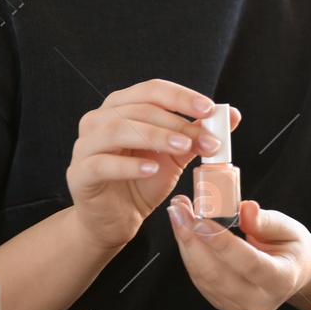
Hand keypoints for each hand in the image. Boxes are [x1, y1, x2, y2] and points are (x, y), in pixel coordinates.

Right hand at [65, 79, 239, 250]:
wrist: (117, 219)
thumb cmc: (143, 181)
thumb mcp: (176, 155)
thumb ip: (197, 134)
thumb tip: (231, 114)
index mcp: (122, 107)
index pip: (151, 90)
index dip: (181, 97)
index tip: (209, 109)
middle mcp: (99, 120)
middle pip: (138, 109)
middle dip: (176, 122)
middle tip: (206, 138)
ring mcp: (85, 146)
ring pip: (118, 129)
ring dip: (155, 136)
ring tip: (183, 148)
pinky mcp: (79, 174)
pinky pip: (101, 163)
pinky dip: (129, 165)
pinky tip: (152, 169)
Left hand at [166, 196, 310, 309]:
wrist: (295, 271)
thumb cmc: (292, 246)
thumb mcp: (288, 228)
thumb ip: (265, 221)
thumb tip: (245, 209)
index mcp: (281, 280)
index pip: (249, 264)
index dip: (222, 244)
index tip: (201, 220)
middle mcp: (260, 301)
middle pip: (218, 275)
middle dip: (192, 241)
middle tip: (179, 211)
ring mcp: (240, 307)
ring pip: (203, 277)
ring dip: (185, 244)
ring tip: (178, 213)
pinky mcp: (224, 304)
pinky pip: (200, 280)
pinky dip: (189, 253)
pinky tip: (184, 230)